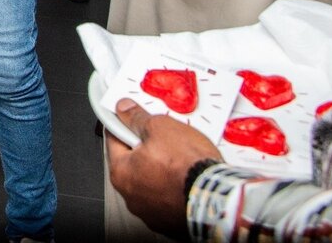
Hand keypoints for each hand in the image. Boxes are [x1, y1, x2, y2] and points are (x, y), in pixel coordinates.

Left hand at [106, 98, 220, 238]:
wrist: (217, 197)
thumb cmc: (188, 166)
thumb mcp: (160, 127)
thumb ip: (137, 118)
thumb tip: (125, 110)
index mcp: (121, 173)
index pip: (114, 139)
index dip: (124, 125)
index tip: (130, 120)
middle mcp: (131, 196)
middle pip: (133, 163)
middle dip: (145, 149)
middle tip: (162, 140)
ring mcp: (151, 212)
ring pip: (151, 182)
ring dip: (160, 171)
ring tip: (179, 160)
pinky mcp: (171, 221)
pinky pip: (168, 198)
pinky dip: (174, 189)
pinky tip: (186, 178)